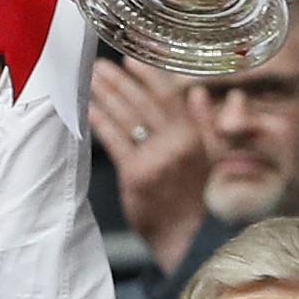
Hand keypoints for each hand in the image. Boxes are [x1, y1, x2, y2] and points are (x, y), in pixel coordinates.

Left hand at [90, 58, 208, 272]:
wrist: (187, 239)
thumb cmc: (196, 200)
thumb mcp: (211, 158)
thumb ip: (204, 124)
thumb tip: (199, 94)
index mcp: (194, 136)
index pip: (169, 97)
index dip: (148, 76)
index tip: (130, 60)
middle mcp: (176, 143)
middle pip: (142, 104)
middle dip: (119, 82)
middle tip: (99, 67)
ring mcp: (156, 158)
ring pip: (127, 118)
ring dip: (106, 96)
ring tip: (90, 81)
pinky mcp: (136, 175)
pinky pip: (116, 141)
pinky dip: (101, 123)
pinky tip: (88, 110)